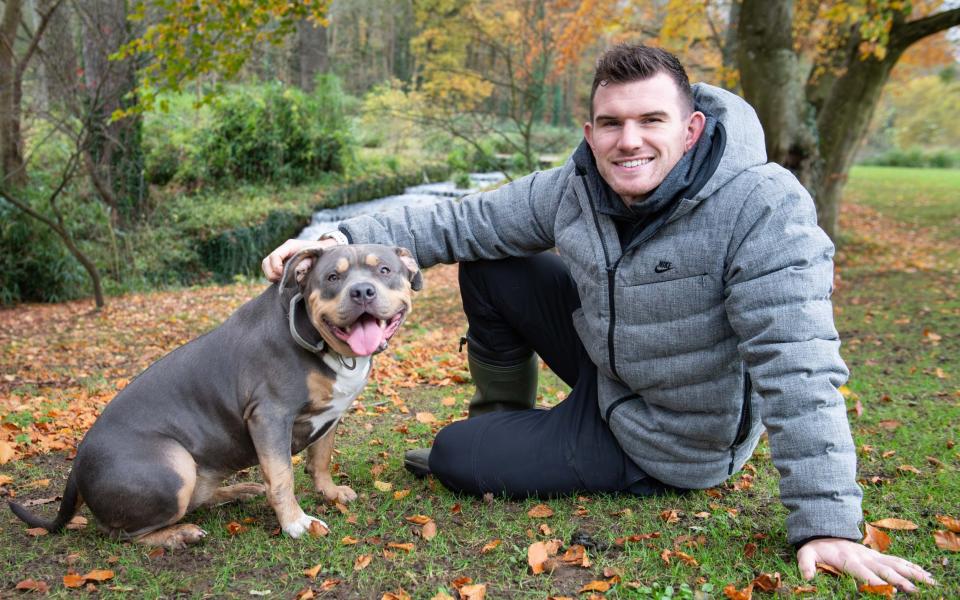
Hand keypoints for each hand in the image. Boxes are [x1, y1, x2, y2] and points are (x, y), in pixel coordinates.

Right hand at [261, 238, 337, 281]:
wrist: (324, 250)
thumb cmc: (320, 253)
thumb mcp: (315, 256)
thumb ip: (306, 263)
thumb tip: (296, 271)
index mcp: (290, 246)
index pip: (275, 256)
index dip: (276, 267)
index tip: (282, 275)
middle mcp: (283, 251)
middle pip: (266, 262)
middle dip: (271, 274)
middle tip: (281, 280)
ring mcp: (282, 257)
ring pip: (267, 267)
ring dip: (272, 276)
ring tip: (282, 281)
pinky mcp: (282, 264)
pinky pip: (271, 271)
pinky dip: (274, 277)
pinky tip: (284, 280)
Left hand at [797, 537, 935, 592]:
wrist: (824, 531)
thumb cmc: (817, 547)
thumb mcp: (807, 554)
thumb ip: (806, 564)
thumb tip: (806, 577)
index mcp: (848, 560)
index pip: (863, 572)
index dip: (875, 581)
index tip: (888, 590)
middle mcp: (864, 557)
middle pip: (884, 569)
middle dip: (898, 580)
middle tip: (913, 590)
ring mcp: (873, 556)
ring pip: (896, 564)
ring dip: (912, 573)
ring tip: (929, 581)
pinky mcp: (878, 556)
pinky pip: (898, 561)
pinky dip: (912, 567)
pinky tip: (925, 574)